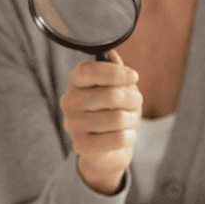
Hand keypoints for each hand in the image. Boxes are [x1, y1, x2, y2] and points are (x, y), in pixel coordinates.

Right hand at [59, 49, 140, 194]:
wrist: (108, 148)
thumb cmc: (114, 111)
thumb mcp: (118, 87)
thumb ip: (116, 71)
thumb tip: (111, 55)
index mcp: (75, 82)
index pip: (88, 70)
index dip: (115, 73)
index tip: (134, 76)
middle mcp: (68, 101)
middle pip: (111, 95)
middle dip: (133, 99)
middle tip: (136, 102)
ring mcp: (72, 125)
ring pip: (118, 118)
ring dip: (133, 119)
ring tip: (130, 120)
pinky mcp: (80, 146)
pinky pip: (118, 138)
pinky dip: (130, 136)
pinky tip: (125, 136)